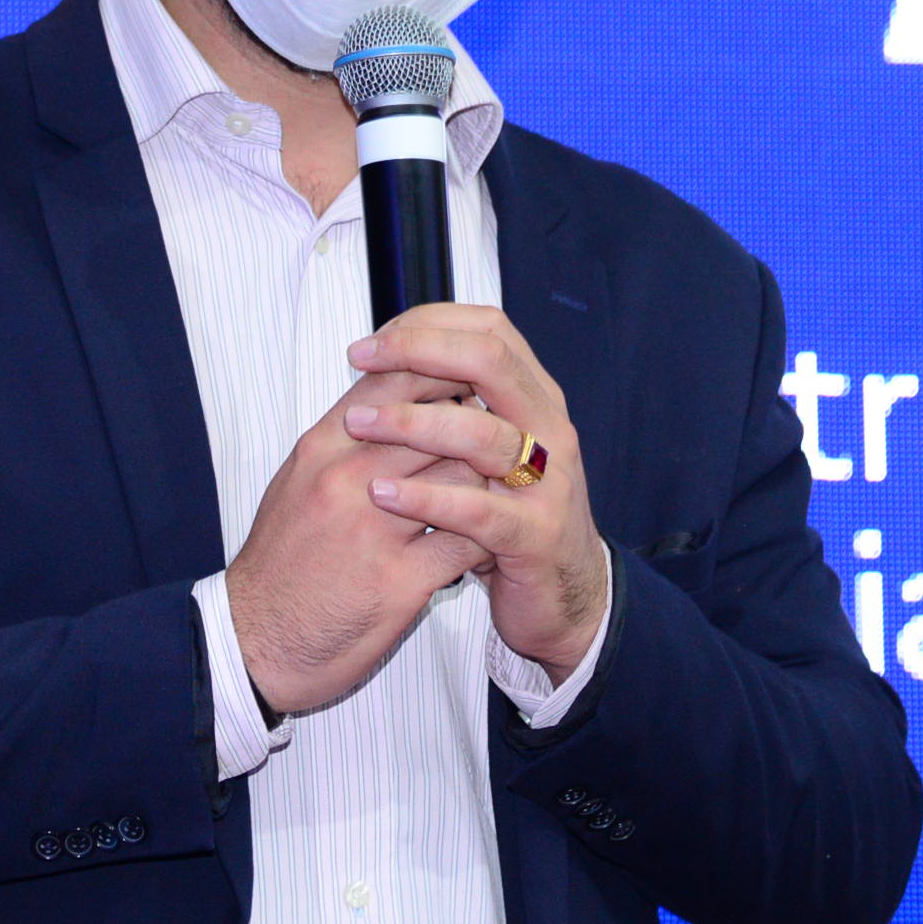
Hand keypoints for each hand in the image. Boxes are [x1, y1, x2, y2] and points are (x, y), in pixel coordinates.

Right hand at [225, 364, 491, 715]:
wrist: (256, 642)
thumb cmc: (280, 561)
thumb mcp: (298, 482)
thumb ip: (345, 441)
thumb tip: (392, 403)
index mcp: (321, 448)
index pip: (394, 382)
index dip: (440, 375)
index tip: (466, 385)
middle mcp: (346, 480)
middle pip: (437, 421)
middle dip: (474, 425)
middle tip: (496, 436)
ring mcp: (375, 530)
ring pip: (462, 475)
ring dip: (486, 481)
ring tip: (495, 489)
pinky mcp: (400, 581)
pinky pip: (467, 542)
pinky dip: (484, 539)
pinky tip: (486, 543)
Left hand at [347, 304, 610, 679]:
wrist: (563, 600)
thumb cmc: (509, 519)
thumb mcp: (485, 453)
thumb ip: (455, 408)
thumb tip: (389, 363)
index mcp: (534, 400)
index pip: (489, 330)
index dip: (428, 323)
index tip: (374, 339)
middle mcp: (549, 430)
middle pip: (490, 361)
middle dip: (418, 350)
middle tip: (362, 358)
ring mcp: (549, 483)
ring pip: (483, 432)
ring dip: (413, 421)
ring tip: (359, 423)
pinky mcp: (536, 537)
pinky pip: (478, 510)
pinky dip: (427, 498)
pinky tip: (382, 495)